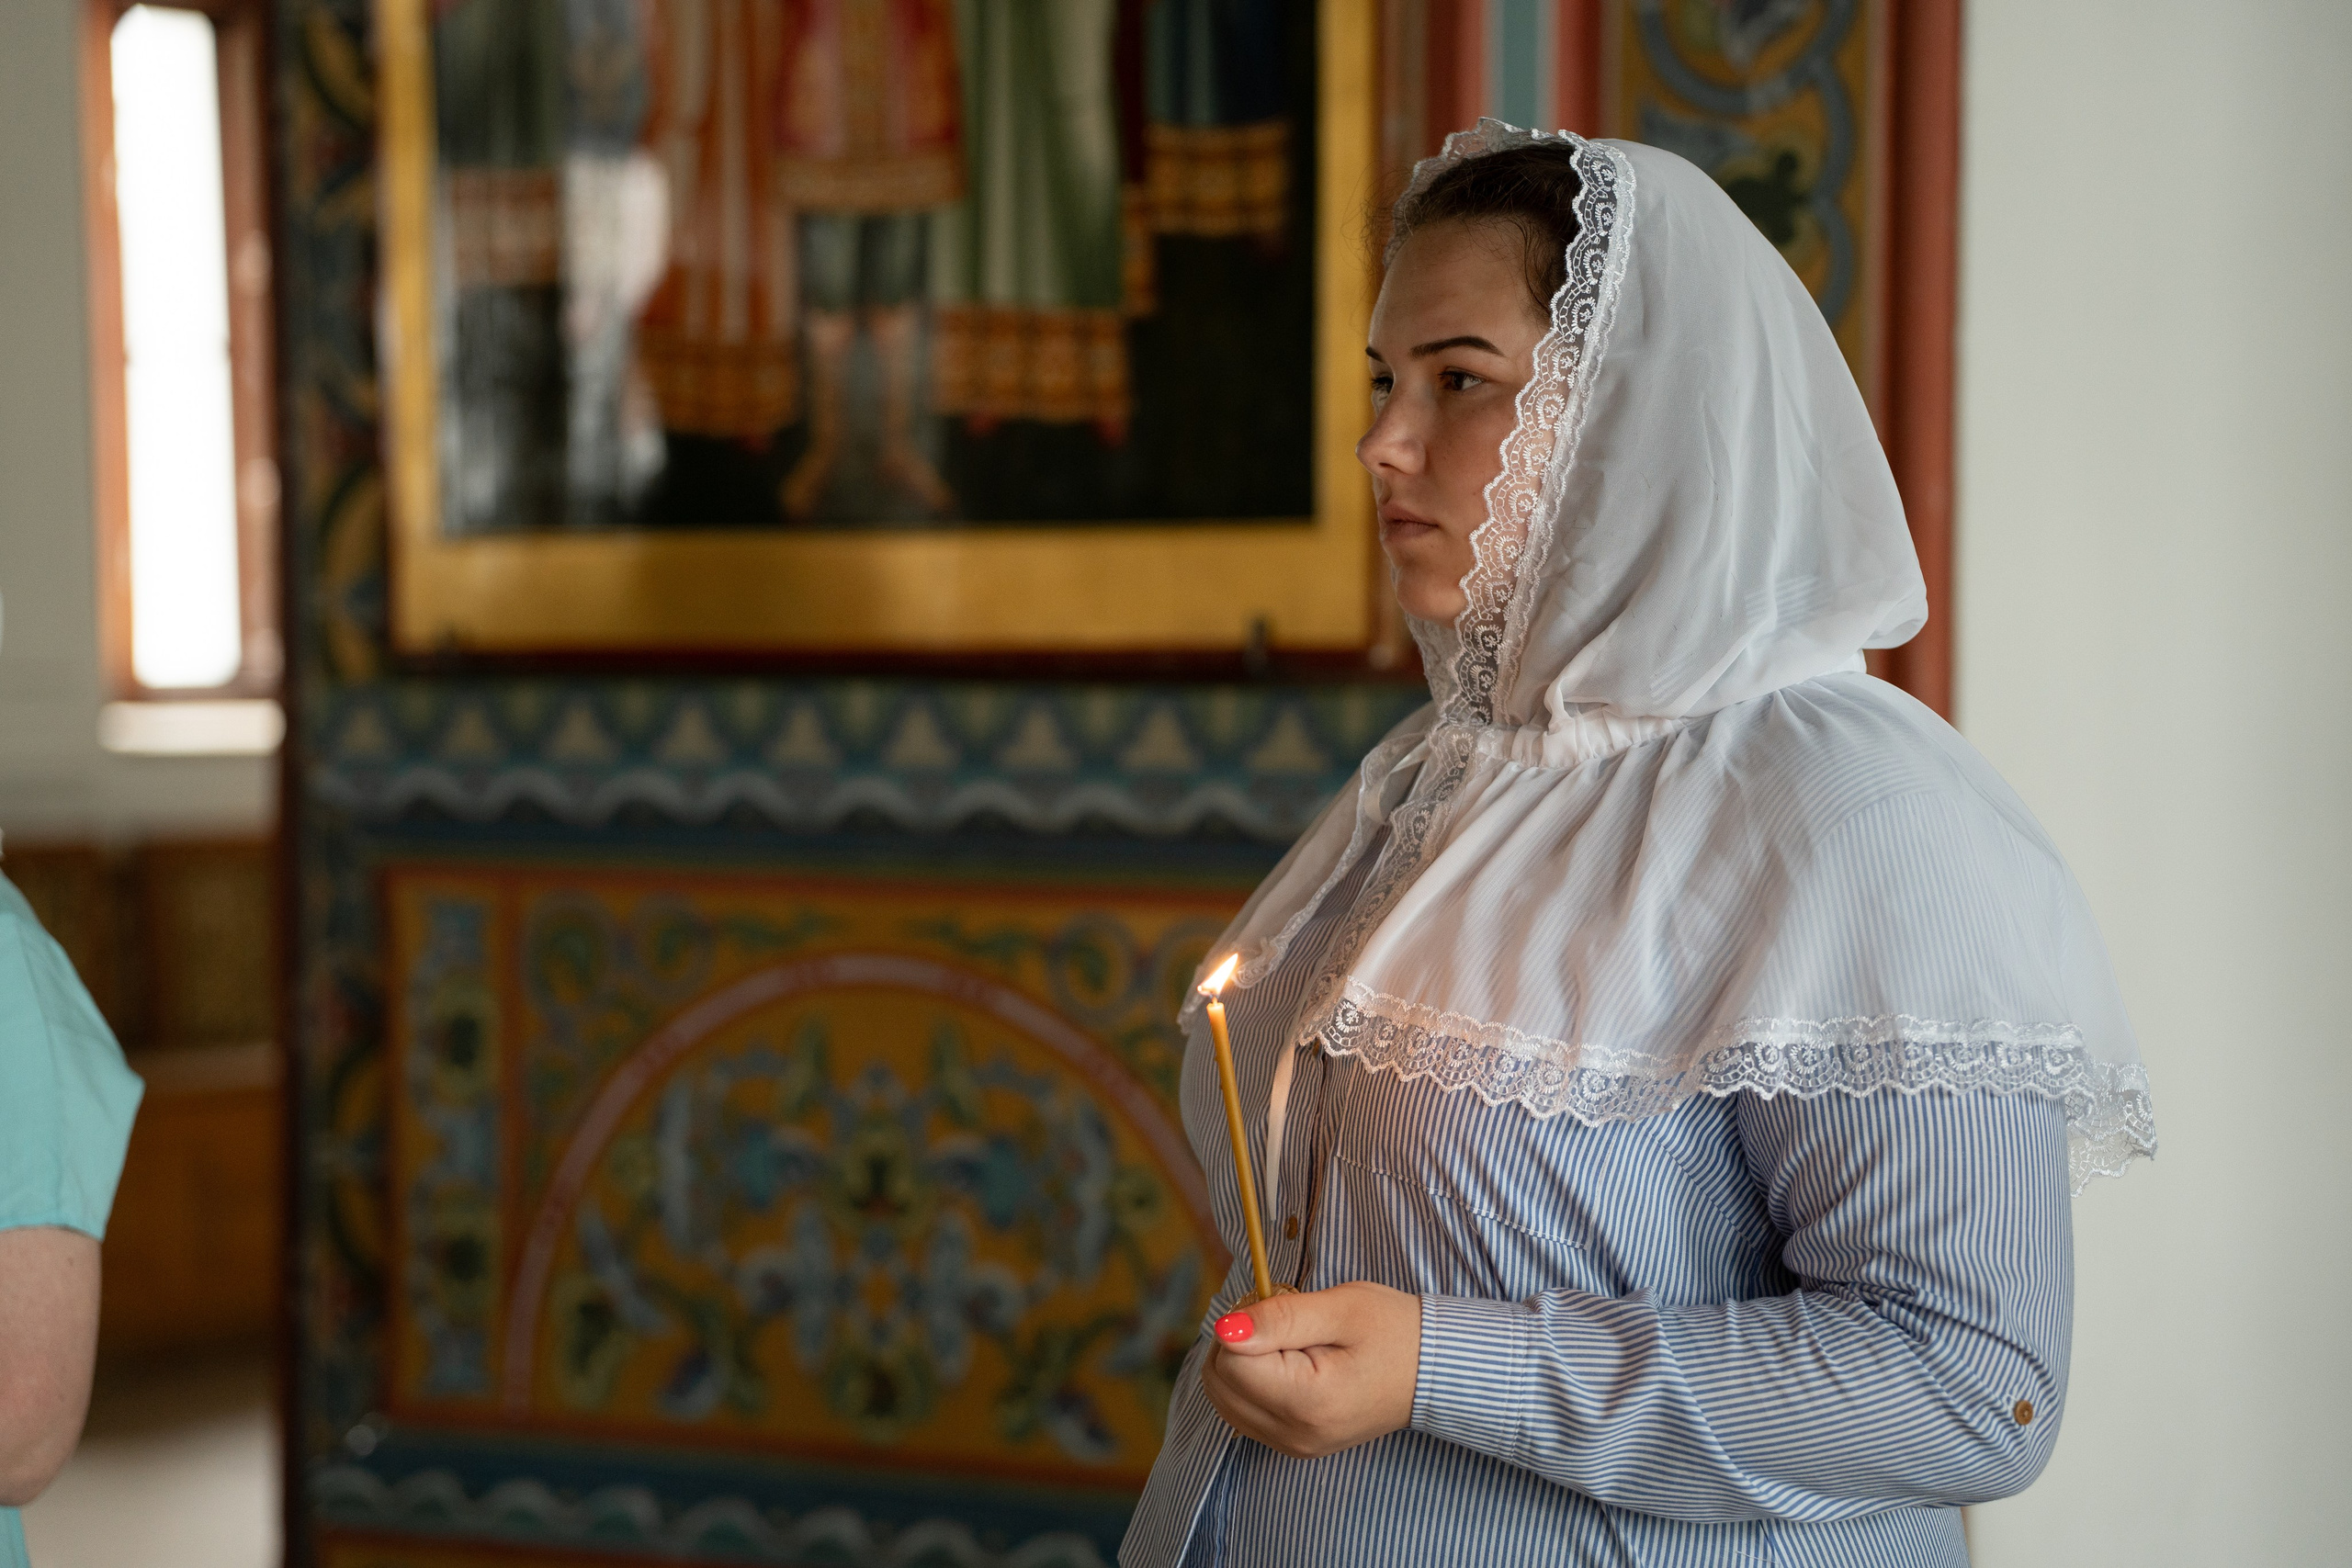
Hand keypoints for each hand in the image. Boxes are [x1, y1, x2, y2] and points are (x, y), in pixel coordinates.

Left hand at [1200, 1281, 1421, 1458]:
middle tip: (1282, 1323)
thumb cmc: (1393, 1331)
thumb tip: (1226, 1329)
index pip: (1231, 1362)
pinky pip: (1242, 1413)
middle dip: (1236, 1344)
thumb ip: (1279, 1318)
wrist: (1432, 1370)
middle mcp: (1294, 1435)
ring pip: (1224, 1400)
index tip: (1280, 1311)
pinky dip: (1249, 1384)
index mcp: (1307, 1402)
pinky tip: (1284, 1364)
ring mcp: (1293, 1446)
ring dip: (1240, 1363)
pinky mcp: (1293, 1446)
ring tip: (1286, 1343)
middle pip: (1219, 1384)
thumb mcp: (1340, 1309)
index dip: (1245, 1325)